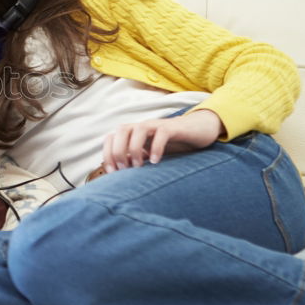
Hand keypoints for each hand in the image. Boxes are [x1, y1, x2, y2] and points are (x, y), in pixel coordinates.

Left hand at [102, 109, 223, 173]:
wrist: (197, 132)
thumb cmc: (171, 145)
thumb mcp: (149, 154)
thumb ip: (135, 161)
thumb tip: (119, 178)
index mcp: (133, 133)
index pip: (110, 137)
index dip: (107, 154)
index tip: (113, 173)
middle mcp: (142, 127)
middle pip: (121, 130)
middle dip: (118, 150)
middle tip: (125, 169)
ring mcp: (157, 125)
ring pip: (138, 129)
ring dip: (134, 148)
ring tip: (139, 166)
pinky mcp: (173, 127)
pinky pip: (161, 133)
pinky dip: (156, 147)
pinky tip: (155, 162)